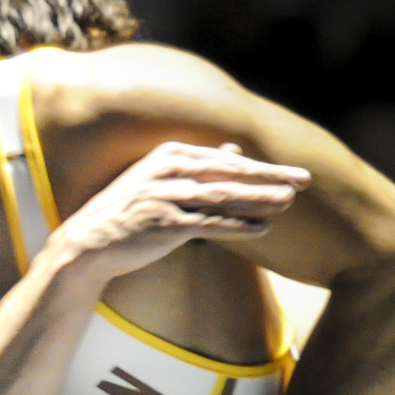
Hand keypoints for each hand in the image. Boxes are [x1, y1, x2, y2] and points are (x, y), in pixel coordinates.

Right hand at [51, 142, 308, 282]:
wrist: (89, 243)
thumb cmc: (130, 211)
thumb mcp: (161, 179)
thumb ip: (199, 164)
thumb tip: (234, 151)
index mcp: (171, 153)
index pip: (228, 159)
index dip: (264, 166)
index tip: (295, 172)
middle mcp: (169, 169)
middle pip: (231, 172)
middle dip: (271, 176)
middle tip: (304, 180)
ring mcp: (166, 196)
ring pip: (224, 195)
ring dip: (259, 198)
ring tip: (289, 202)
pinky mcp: (165, 224)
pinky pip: (209, 224)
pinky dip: (238, 226)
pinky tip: (262, 229)